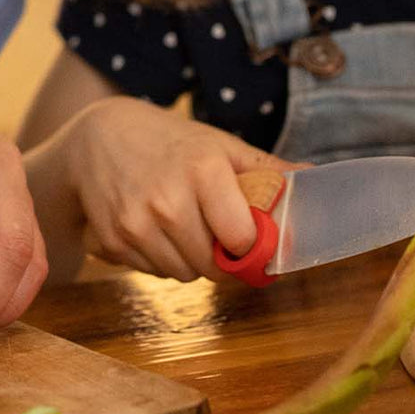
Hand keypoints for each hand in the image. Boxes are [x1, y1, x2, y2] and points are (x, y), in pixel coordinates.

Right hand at [58, 96, 300, 281]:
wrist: (96, 138)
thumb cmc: (169, 142)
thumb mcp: (219, 145)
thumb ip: (267, 170)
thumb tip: (318, 179)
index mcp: (202, 170)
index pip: (243, 240)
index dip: (251, 246)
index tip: (248, 238)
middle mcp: (167, 200)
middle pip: (214, 266)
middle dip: (221, 257)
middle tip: (213, 231)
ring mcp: (135, 224)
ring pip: (183, 275)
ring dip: (190, 260)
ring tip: (181, 226)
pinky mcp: (112, 242)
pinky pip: (152, 272)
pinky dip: (160, 260)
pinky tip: (153, 229)